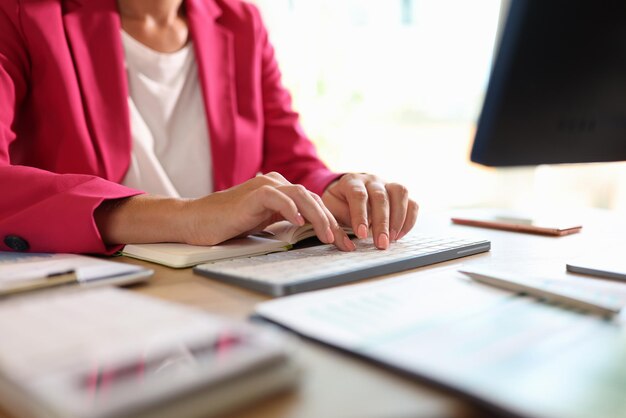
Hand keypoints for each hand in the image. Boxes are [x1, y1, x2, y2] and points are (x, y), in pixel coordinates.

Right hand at [182, 172, 354, 249]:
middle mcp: (276, 185)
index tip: (343, 245)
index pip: (314, 204)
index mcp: (281, 191)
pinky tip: (299, 223)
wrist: (197, 220)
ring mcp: (264, 187)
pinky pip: (276, 197)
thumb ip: (284, 224)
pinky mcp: (252, 194)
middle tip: (343, 245)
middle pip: (313, 199)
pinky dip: (289, 209)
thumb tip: (310, 236)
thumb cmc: (228, 225)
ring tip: (327, 236)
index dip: (331, 223)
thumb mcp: (263, 224)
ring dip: (317, 217)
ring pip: (301, 196)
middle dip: (331, 223)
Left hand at [321, 173, 417, 248]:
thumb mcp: (331, 210)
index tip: (361, 234)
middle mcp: (371, 180)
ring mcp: (388, 184)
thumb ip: (339, 218)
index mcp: (351, 181)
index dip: (360, 215)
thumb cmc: (338, 205)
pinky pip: (412, 203)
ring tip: (392, 239)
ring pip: (400, 194)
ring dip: (398, 219)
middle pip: (381, 197)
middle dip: (382, 223)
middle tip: (381, 243)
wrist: (347, 194)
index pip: (358, 195)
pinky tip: (399, 236)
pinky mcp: (400, 195)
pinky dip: (409, 221)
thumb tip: (355, 233)